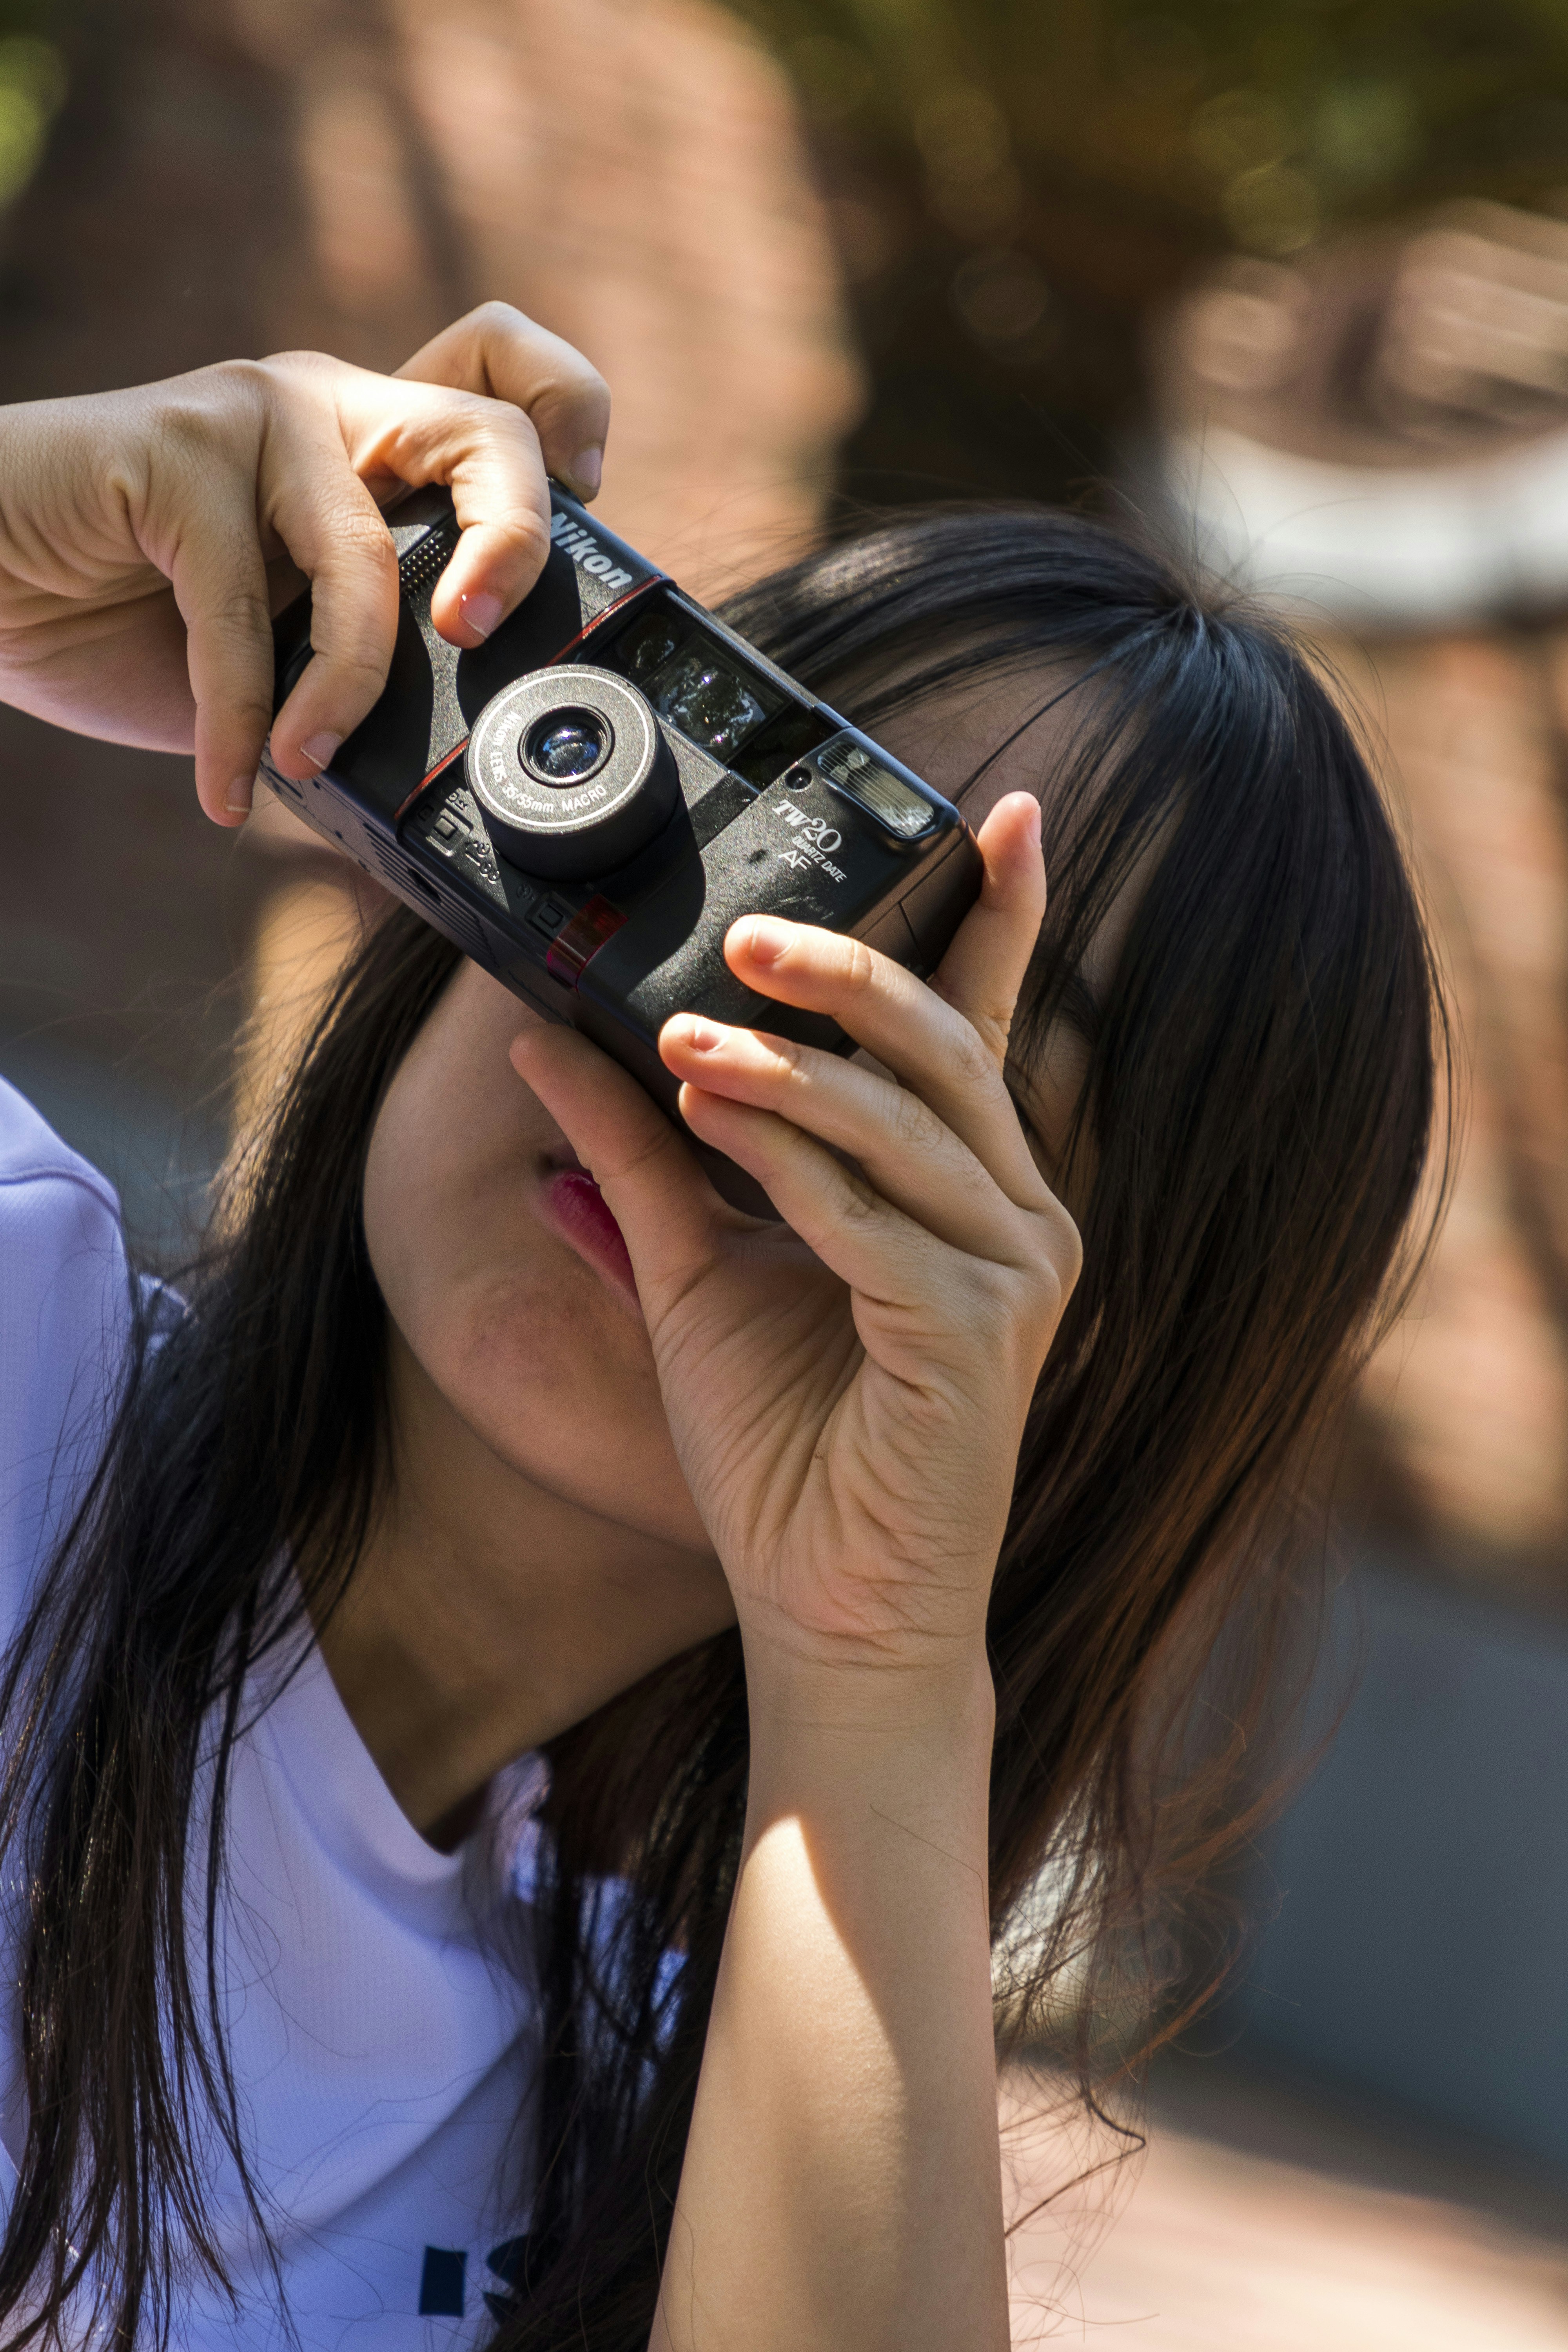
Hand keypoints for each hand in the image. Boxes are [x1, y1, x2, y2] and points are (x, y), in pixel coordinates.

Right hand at [0, 303, 608, 822]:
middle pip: (484, 432)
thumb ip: (361, 682)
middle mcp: (330, 410)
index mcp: (372, 446)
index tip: (590, 494)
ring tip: (307, 757)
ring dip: (347, 684)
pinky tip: (225, 784)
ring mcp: (253, 416)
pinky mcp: (173, 449)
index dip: (570, 417)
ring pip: (365, 552)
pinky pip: (243, 608)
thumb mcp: (276, 660)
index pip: (504, 379)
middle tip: (477, 638)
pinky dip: (237, 719)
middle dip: (513, 542)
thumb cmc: (128, 618)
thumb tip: (448, 785)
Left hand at [510, 792, 1078, 1691]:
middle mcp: (1017, 1219)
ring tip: (682, 1037)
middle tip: (743, 931)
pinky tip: (714, 1117)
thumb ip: (641, 1154)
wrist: (830, 1611)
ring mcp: (1014, 1275)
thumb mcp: (693, 1270)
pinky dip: (790, 1165)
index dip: (1006, 919)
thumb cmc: (782, 1452)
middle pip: (947, 1050)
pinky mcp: (981, 1336)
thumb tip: (548, 1047)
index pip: (985, 1030)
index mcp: (970, 1193)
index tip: (1015, 812)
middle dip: (848, 974)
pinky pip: (876, 1219)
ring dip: (789, 1069)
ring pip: (907, 1123)